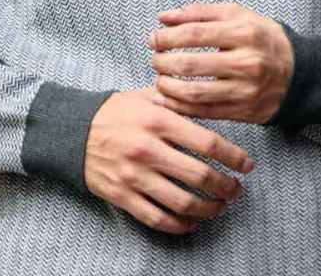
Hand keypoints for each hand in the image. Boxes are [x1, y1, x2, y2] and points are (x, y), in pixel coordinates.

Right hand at [83, 86, 255, 234]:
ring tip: (219, 206)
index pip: (207, 142)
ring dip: (208, 208)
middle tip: (237, 189)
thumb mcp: (144, 96)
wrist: (72, 132)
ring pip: (182, 202)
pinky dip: (181, 225)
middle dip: (226, 186)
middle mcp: (148, 149)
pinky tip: (193, 222)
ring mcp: (135, 176)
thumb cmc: (114, 112)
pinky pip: (158, 219)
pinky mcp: (123, 196)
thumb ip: (176, 100)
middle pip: (199, 175)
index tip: (247, 165)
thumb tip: (210, 103)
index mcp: (157, 120)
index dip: (233, 156)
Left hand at [148, 2, 293, 123]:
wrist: (300, 73)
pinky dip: (180, 107)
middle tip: (154, 59)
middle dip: (164, 62)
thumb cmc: (262, 38)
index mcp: (244, 33)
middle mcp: (246, 62)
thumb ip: (200, 12)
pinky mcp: (243, 112)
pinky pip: (205, 112)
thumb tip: (163, 17)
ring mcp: (245, 90)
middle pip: (191, 64)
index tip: (153, 38)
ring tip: (158, 79)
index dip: (167, 37)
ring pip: (195, 93)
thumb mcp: (238, 15)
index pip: (194, 33)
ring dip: (168, 87)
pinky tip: (167, 99)